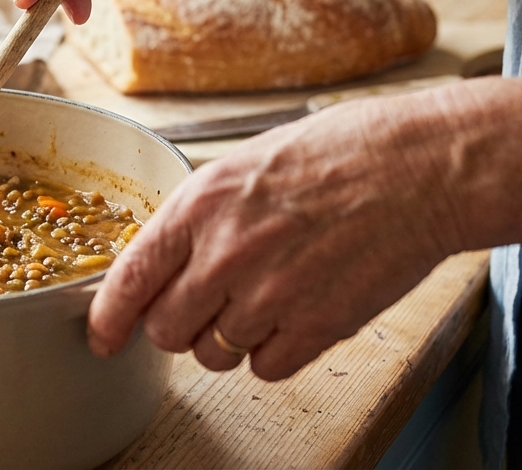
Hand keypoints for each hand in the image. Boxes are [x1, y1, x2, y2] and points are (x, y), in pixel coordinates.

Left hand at [87, 89, 461, 379]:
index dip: (107, 319)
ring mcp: (270, 296)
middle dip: (177, 326)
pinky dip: (274, 353)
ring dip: (229, 338)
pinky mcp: (316, 327)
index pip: (128, 281)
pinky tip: (295, 313)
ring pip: (214, 355)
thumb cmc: (340, 152)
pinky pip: (266, 368)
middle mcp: (225, 254)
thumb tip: (165, 259)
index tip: (102, 337)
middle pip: (165, 331)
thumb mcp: (245, 162)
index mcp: (200, 205)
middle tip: (205, 304)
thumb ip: (200, 215)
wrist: (420, 168)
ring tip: (265, 296)